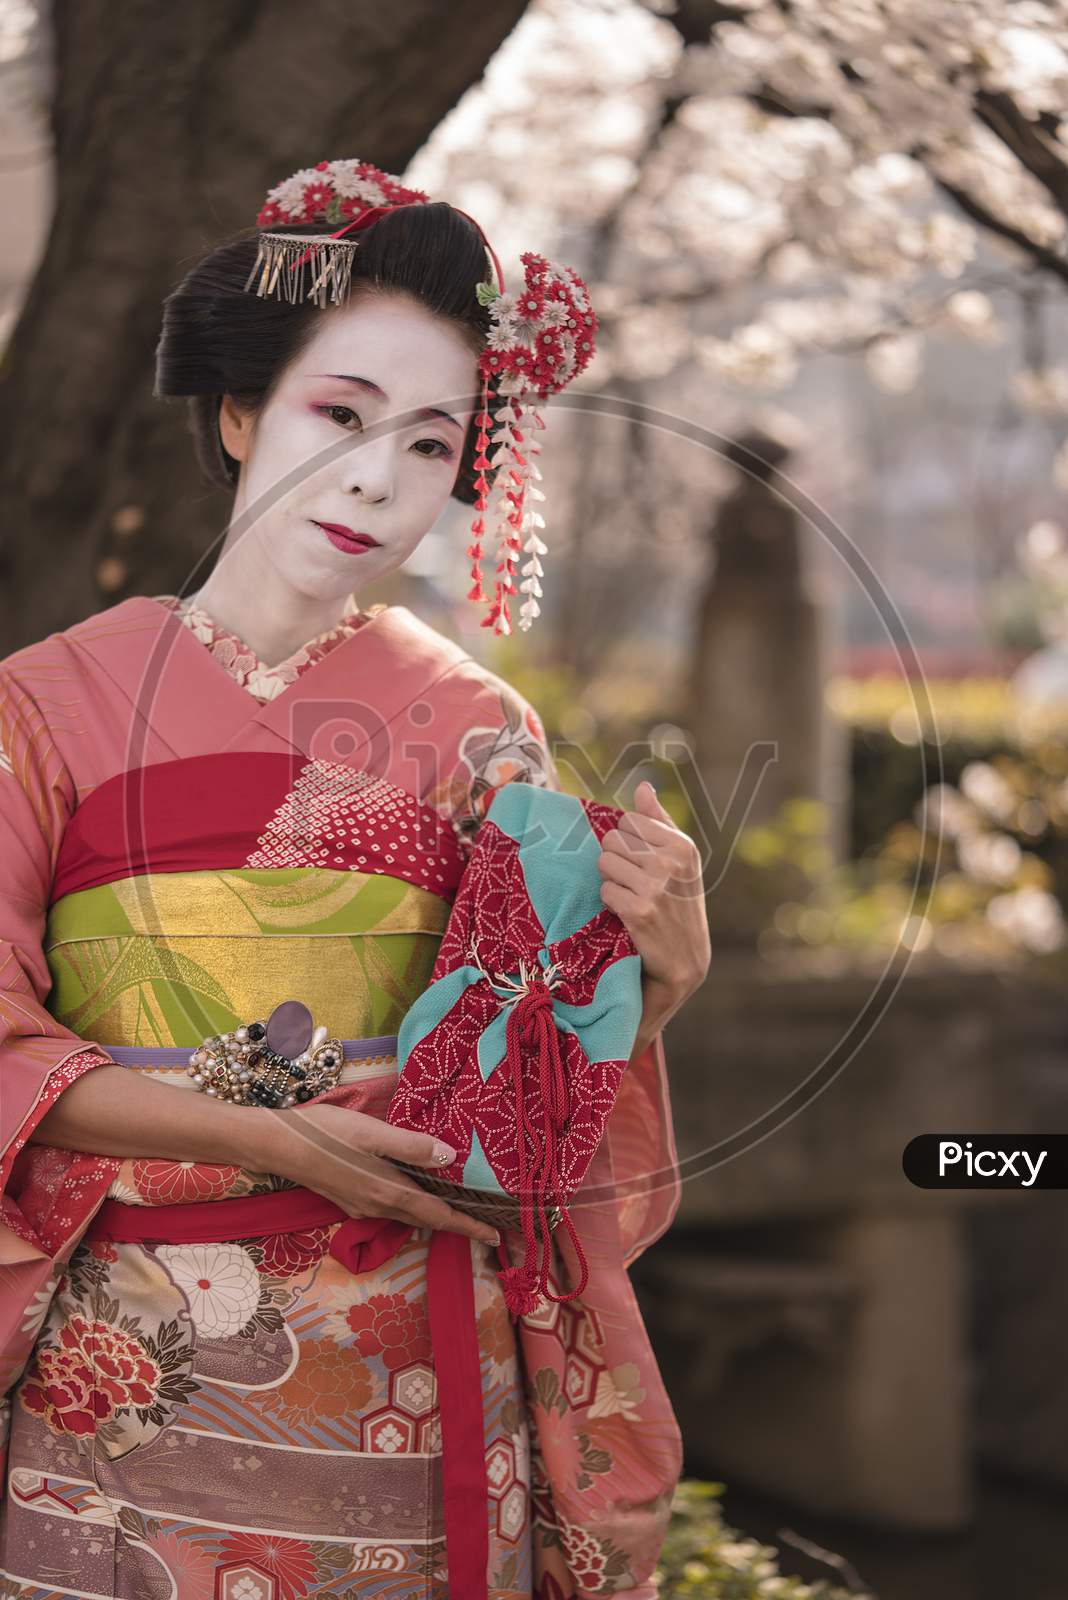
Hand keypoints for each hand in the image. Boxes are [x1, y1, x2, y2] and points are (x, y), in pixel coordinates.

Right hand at [259, 1103, 500, 1248]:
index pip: (439, 1216)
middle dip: (458, 1225)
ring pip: (408, 1216)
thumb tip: (450, 1157)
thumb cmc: (325, 1134)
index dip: (469, 1226)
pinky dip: (412, 1206)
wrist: (276, 1146)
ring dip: (435, 1216)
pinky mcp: (350, 1199)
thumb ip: (411, 1145)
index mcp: (389, 1192)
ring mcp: (362, 1206)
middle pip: (427, 1221)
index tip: (497, 1235)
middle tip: (487, 1224)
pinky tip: (415, 1190)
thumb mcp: (372, 1133)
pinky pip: (391, 1209)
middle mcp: (378, 1207)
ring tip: (459, 1208)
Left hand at [598, 780, 709, 1026]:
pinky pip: (604, 890)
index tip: (642, 861)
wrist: (685, 959)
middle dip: (616, 859)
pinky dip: (610, 902)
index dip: (627, 841)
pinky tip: (627, 912)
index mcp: (682, 845)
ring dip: (612, 880)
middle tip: (633, 881)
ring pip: (604, 863)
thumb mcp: (679, 860)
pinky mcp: (639, 911)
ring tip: (631, 895)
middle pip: (612, 839)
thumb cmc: (680, 902)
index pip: (628, 820)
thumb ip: (658, 821)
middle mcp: (671, 862)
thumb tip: (642, 785)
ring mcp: (656, 887)